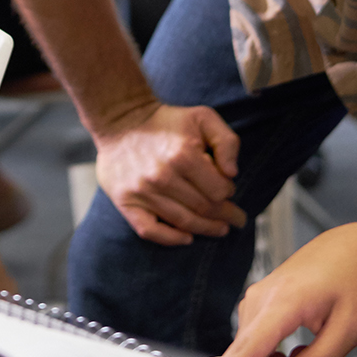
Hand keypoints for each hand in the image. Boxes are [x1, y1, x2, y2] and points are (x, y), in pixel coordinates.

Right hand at [92, 102, 246, 245]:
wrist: (120, 120)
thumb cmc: (166, 121)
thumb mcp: (203, 117)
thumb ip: (226, 141)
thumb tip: (232, 174)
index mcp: (183, 155)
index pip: (219, 190)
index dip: (229, 192)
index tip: (228, 190)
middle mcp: (162, 176)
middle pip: (204, 209)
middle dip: (225, 216)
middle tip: (236, 220)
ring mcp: (143, 192)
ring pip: (183, 222)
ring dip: (206, 229)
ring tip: (219, 229)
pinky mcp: (127, 202)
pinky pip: (150, 231)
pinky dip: (171, 239)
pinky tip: (186, 238)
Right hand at [214, 222, 356, 356]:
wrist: (352, 245)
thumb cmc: (355, 279)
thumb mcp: (348, 328)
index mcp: (283, 303)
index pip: (244, 352)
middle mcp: (261, 298)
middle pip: (242, 355)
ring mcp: (256, 296)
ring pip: (247, 349)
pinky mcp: (257, 299)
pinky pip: (252, 337)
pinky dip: (268, 353)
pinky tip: (293, 353)